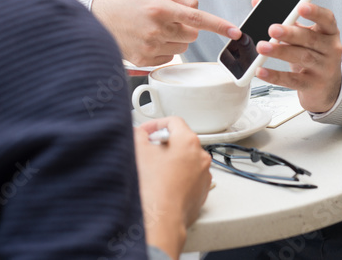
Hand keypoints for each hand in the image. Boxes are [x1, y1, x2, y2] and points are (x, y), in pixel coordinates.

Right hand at [91, 0, 240, 65]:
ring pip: (183, 47)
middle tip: (168, 18)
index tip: (235, 32)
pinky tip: (150, 39)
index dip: (219, 26)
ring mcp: (150, 47)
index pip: (197, 19)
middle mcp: (156, 29)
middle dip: (186, 27)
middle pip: (192, 35)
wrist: (99, 16)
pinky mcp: (145, 60)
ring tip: (156, 28)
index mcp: (160, 9)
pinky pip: (170, 57)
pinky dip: (166, 49)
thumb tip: (198, 11)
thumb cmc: (127, 1)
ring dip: (177, 38)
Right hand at [134, 117, 211, 258]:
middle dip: (163, 143)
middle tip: (147, 150)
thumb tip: (140, 133)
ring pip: (186, 160)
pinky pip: (189, 178)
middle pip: (181, 140)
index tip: (146, 132)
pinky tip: (162, 185)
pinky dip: (178, 177)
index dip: (156, 124)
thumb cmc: (152, 187)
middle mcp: (201, 156)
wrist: (160, 219)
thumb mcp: (138, 151)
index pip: (173, 121)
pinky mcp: (201, 192)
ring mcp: (203, 175)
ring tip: (154, 171)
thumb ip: (139, 134)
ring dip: (171, 161)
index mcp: (188, 141)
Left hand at [253, 0, 341, 113]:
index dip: (315, 12)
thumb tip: (258, 0)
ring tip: (261, 47)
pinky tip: (261, 70)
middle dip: (290, 33)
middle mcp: (331, 49)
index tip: (301, 6)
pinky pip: (293, 80)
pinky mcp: (314, 85)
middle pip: (310, 39)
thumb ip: (284, 18)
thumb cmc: (313, 54)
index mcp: (329, 32)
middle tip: (272, 28)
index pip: (327, 19)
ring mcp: (324, 69)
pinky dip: (276, 76)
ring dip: (280, 52)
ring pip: (302, 57)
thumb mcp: (302, 35)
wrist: (328, 87)